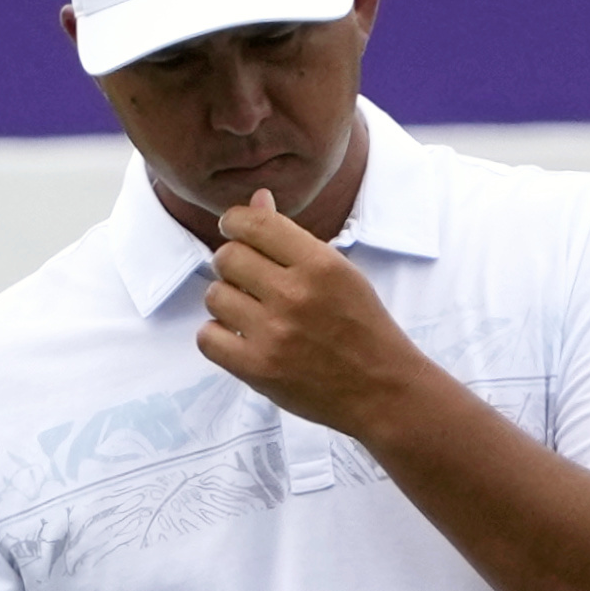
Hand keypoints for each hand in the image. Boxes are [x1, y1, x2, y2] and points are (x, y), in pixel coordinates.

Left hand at [193, 196, 430, 430]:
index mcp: (320, 264)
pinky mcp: (258, 369)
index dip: (234, 222)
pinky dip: (219, 336)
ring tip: (251, 312)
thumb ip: (293, 239)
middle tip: (249, 279)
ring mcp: (274, 334)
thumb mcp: (340, 273)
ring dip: (227, 301)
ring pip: (214, 295)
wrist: (382, 390)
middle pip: (226, 257)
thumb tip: (256, 200)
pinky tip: (241, 337)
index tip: (235, 230)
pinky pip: (207, 337)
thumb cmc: (363, 327)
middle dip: (232, 264)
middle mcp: (294, 295)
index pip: (254, 223)